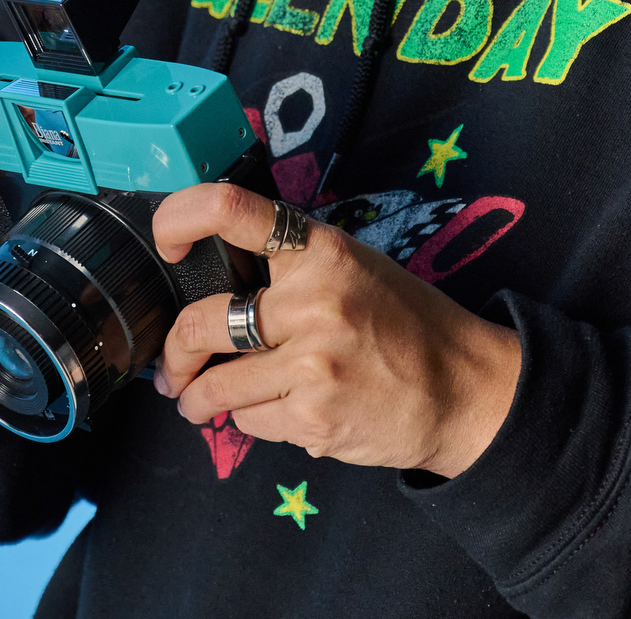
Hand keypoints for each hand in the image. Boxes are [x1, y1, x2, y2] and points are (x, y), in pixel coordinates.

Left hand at [153, 184, 519, 478]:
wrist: (464, 389)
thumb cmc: (404, 324)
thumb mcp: (353, 268)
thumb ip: (288, 267)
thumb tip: (206, 284)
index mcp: (321, 251)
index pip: (229, 210)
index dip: (178, 218)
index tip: (167, 242)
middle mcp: (314, 301)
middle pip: (199, 324)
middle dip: (174, 355)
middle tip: (174, 368)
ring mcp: (312, 363)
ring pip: (216, 386)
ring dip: (200, 399)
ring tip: (200, 401)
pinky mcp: (314, 417)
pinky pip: (250, 422)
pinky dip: (253, 421)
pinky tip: (283, 412)